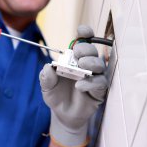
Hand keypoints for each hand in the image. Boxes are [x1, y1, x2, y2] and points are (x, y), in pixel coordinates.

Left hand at [39, 25, 107, 146]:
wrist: (63, 114)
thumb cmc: (56, 95)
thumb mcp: (46, 86)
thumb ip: (46, 76)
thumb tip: (49, 67)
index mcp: (74, 58)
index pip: (83, 41)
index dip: (85, 33)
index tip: (82, 32)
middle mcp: (86, 64)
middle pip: (92, 50)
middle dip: (86, 49)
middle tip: (78, 55)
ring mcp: (94, 76)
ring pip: (100, 64)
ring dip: (91, 63)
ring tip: (81, 68)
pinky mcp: (99, 90)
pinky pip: (101, 82)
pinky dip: (91, 82)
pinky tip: (80, 85)